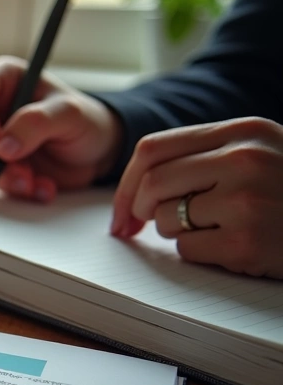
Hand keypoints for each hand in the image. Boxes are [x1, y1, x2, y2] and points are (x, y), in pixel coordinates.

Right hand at [0, 56, 122, 201]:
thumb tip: (3, 147)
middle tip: (23, 173)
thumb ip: (36, 123)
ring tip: (36, 182)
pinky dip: (13, 189)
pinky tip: (39, 187)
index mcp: (3, 79)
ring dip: (4, 178)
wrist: (96, 154)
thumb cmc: (86, 122)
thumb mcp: (69, 114)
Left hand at [109, 117, 282, 278]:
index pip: (154, 149)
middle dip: (138, 210)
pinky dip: (201, 254)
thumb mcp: (262, 153)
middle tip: (142, 226)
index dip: (126, 183)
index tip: (122, 208)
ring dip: (176, 232)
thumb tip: (138, 182)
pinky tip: (234, 247)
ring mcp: (246, 200)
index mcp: (244, 131)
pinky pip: (188, 249)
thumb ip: (210, 154)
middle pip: (152, 184)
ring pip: (166, 219)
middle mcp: (244, 159)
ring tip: (216, 230)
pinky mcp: (247, 241)